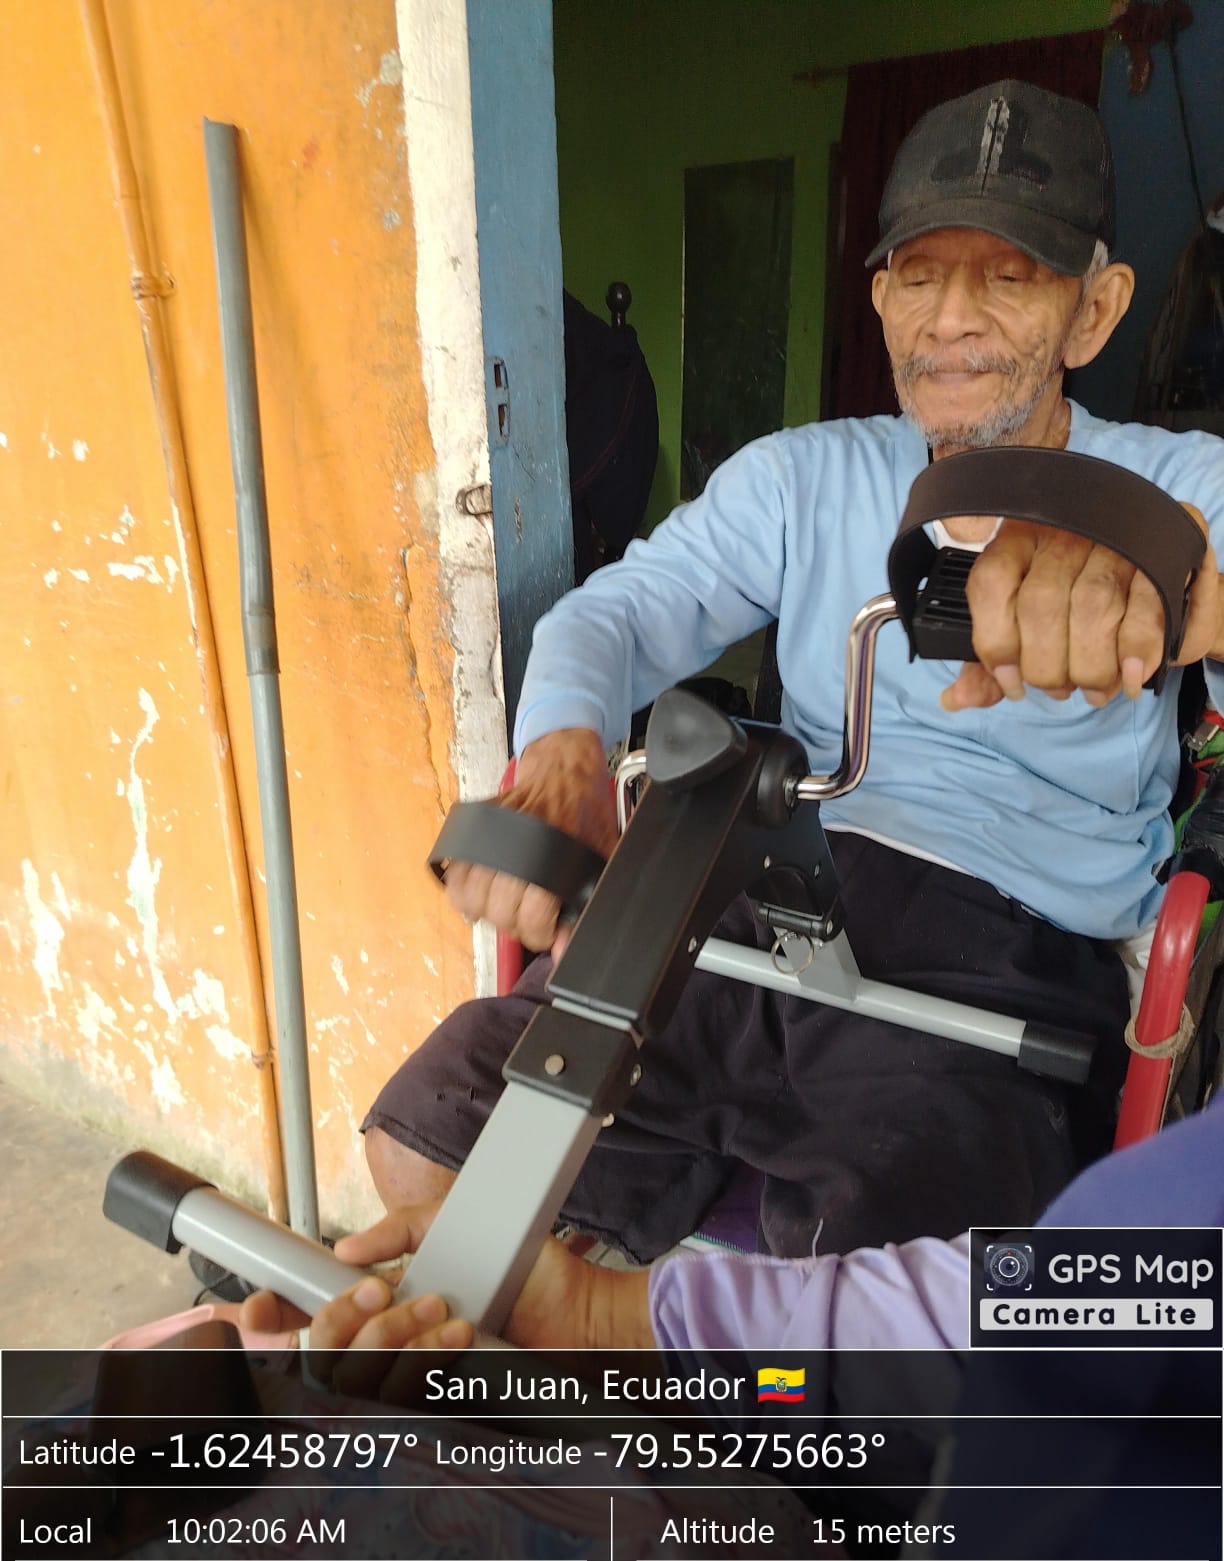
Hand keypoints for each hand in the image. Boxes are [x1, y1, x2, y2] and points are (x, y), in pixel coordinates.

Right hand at [237, 1202, 649, 1403]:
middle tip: (387, 1289)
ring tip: (444, 1306)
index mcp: (379, 1311)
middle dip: (345, 1321)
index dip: (264, 1325)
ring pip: (363, 1378)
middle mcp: (387, 1353)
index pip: (302, 1331)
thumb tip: (345, 1251)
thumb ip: (400, 1228)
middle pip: (320, 1360)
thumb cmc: (525, 1271)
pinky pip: (409, 1393)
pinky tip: (462, 1330)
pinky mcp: (444, 1403)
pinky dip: (430, 1355)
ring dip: (398, 1335)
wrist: (581, 1309)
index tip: (257, 1306)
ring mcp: (413, 1383)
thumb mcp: (454, 1222)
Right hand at [444, 727, 617, 954]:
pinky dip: (463, 890)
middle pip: (498, 912)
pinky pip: (453, 872)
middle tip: (528, 918)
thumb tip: (564, 950)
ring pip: (468, 897)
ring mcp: (490, 836)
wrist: (566, 770)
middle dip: (514, 925)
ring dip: (485, 910)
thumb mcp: (599, 861)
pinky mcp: (473, 826)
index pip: (531, 918)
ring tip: (504, 904)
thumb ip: (583, 907)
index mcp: (552, 857)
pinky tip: (483, 889)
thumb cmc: (586, 815)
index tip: (546, 931)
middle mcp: (516, 847)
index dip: (539, 935)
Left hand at [941, 504, 1220, 710]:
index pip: (991, 584)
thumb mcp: (1026, 623)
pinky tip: (1130, 676)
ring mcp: (1114, 539)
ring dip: (1090, 665)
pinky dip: (1136, 651)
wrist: (1153, 569)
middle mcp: (1063, 532)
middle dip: (1047, 665)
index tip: (1011, 683)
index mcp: (1017, 540)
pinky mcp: (1162, 553)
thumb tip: (957, 699)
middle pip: (1041, 603)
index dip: (995, 643)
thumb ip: (993, 661)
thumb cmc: (1074, 601)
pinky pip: (1147, 607)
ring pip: (1092, 606)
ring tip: (1093, 688)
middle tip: (1059, 689)